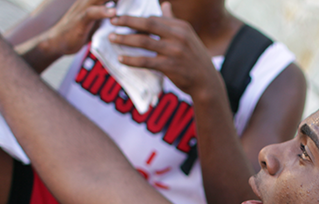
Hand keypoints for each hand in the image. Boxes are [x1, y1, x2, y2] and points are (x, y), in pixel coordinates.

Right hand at [42, 0, 114, 56]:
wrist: (58, 41)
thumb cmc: (82, 30)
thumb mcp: (99, 20)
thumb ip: (112, 15)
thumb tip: (130, 17)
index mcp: (97, 0)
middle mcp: (91, 0)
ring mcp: (85, 8)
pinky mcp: (80, 19)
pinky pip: (91, 13)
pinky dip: (103, 12)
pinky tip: (113, 13)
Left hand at [107, 3, 222, 99]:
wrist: (206, 82)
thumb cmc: (195, 59)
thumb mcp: (188, 37)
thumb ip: (173, 21)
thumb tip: (165, 5)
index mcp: (181, 26)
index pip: (154, 18)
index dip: (136, 17)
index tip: (121, 16)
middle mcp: (178, 36)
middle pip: (147, 24)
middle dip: (127, 21)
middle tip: (111, 21)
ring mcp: (174, 51)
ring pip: (144, 42)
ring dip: (125, 39)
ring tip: (112, 38)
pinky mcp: (170, 67)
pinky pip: (146, 61)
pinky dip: (131, 59)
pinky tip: (121, 58)